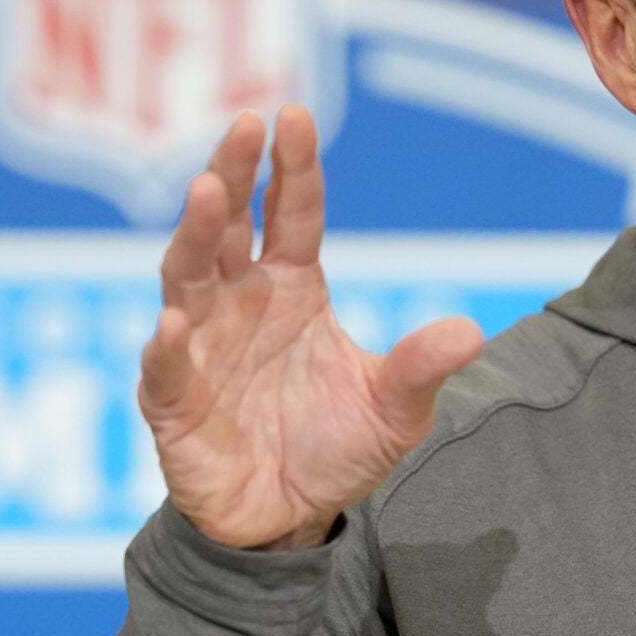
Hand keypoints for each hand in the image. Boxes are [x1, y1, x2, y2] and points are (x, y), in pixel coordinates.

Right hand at [139, 106, 483, 549]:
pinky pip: (164, 367)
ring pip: (186, 277)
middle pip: (230, 226)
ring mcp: (198, 346)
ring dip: (195, 235)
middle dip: (233, 174)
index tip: (293, 114)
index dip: (292, 167)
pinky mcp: (173, 401)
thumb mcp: (394, 410)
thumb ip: (420, 368)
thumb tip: (471, 331)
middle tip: (243, 123)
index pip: (290, 215)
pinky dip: (166, 344)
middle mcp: (239, 302)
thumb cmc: (334, 448)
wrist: (287, 521)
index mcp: (291, 288)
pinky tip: (174, 321)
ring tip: (205, 194)